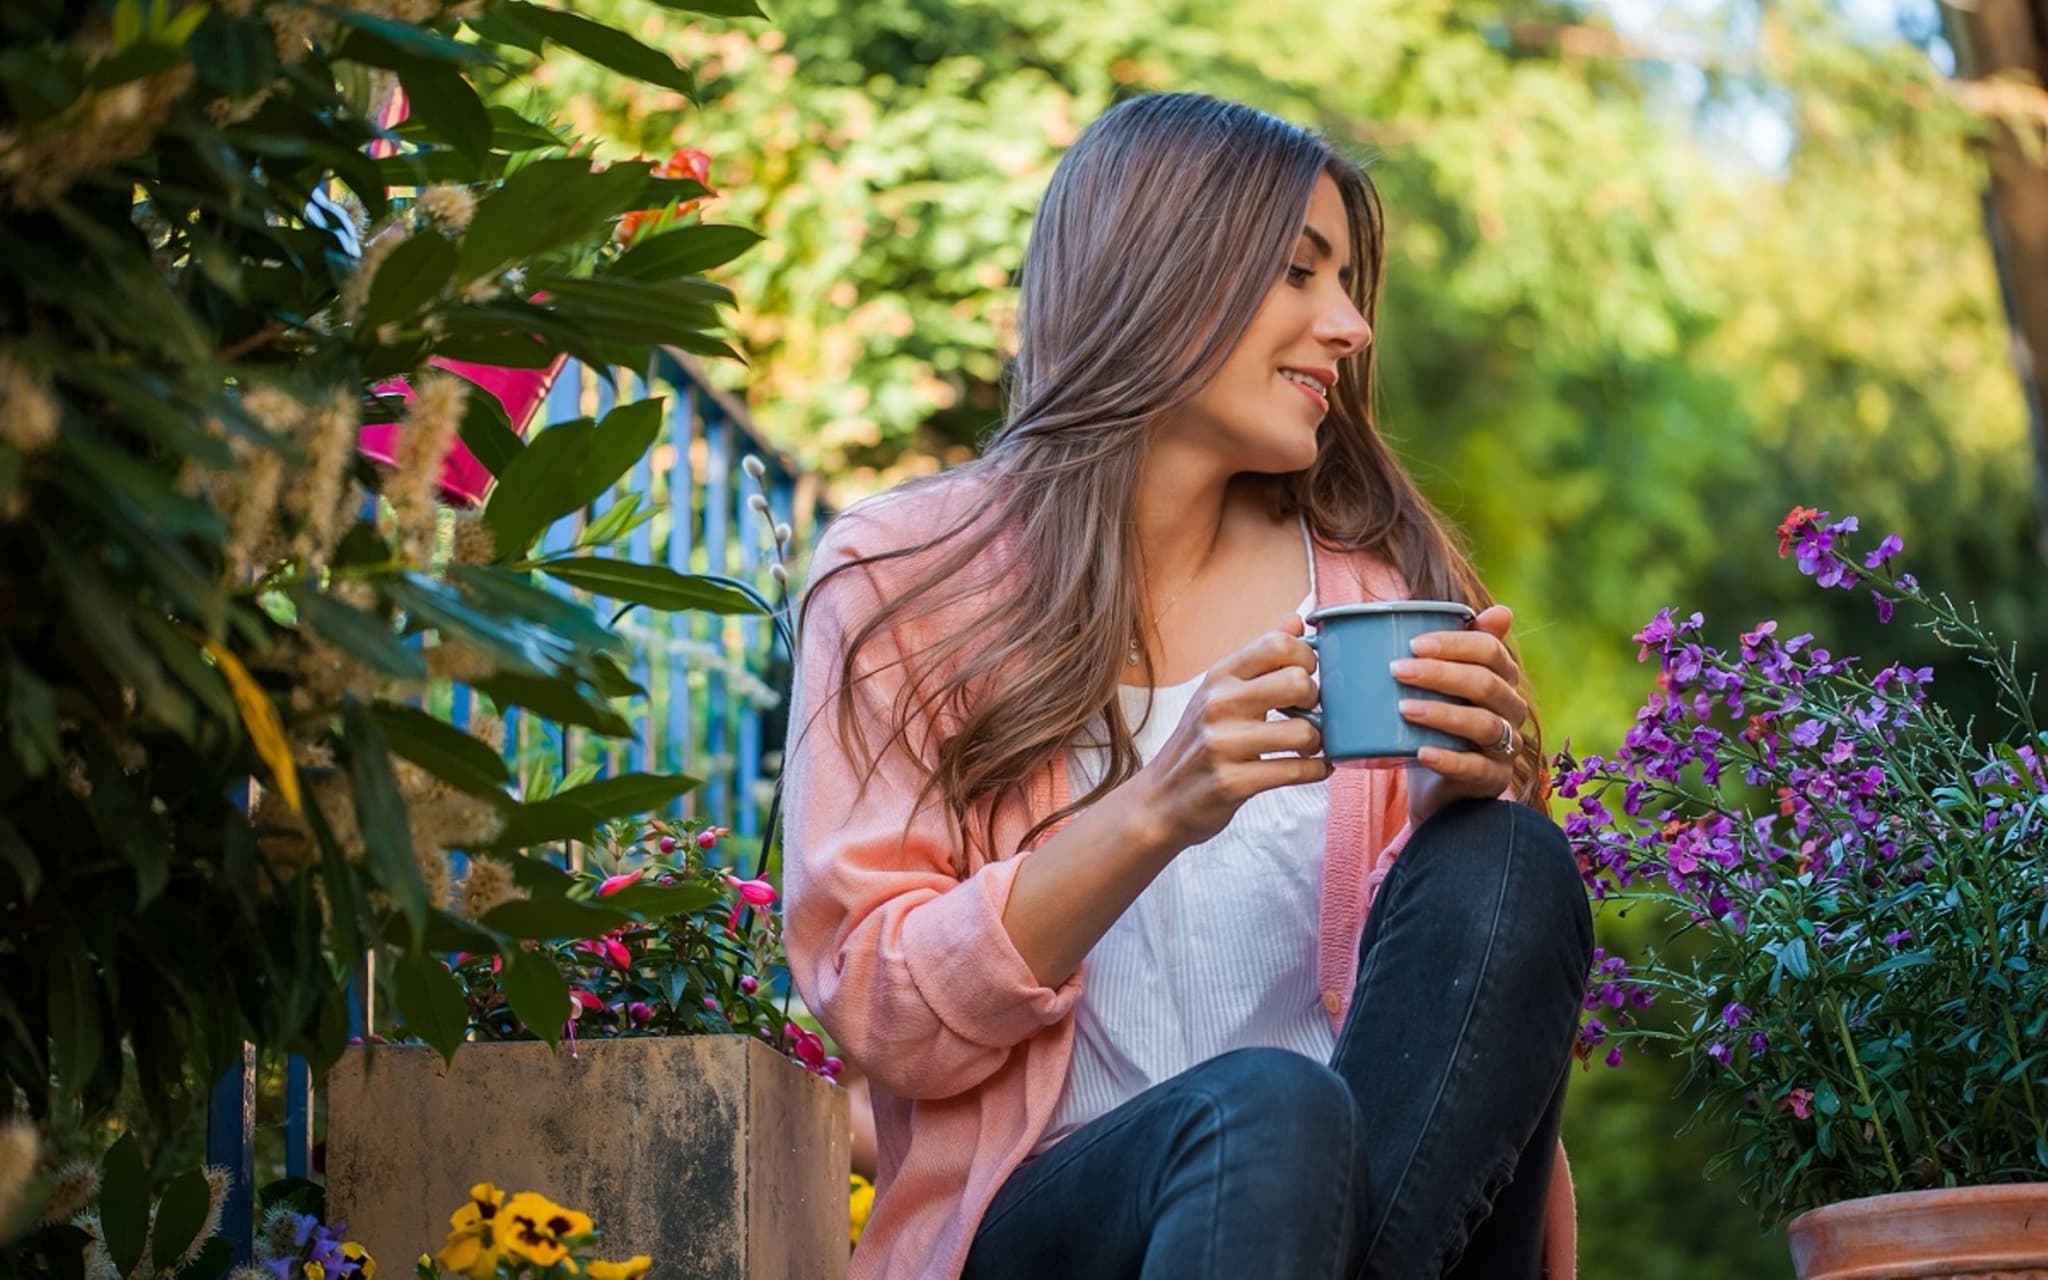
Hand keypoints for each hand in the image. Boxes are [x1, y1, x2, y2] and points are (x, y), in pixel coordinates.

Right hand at [1132, 614, 1331, 852]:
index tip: (1307, 677)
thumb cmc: (1199, 744)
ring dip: (1318, 743)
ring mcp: (1223, 744)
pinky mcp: (1232, 782)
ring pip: (1304, 732)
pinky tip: (1313, 768)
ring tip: (1309, 746)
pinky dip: (1316, 771)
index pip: (1279, 644)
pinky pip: (1296, 771)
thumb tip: (1296, 620)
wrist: (1160, 801)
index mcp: (1219, 676)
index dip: (1307, 658)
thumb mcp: (1219, 693)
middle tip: (1310, 714)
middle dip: (1317, 701)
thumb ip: (1260, 658)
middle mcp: (1217, 704)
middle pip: (1297, 682)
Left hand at [1394, 604, 1527, 827]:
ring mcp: (1505, 747)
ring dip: (1443, 713)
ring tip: (1404, 708)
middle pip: (1486, 684)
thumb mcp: (1431, 684)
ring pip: (1484, 724)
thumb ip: (1439, 647)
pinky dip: (1448, 759)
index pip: (1490, 651)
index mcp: (1501, 677)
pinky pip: (1476, 768)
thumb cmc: (1431, 724)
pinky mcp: (1492, 780)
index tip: (1412, 643)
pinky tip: (1422, 752)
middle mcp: (1510, 709)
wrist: (1431, 787)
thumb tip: (1485, 608)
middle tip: (1397, 670)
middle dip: (1441, 673)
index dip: (1455, 644)